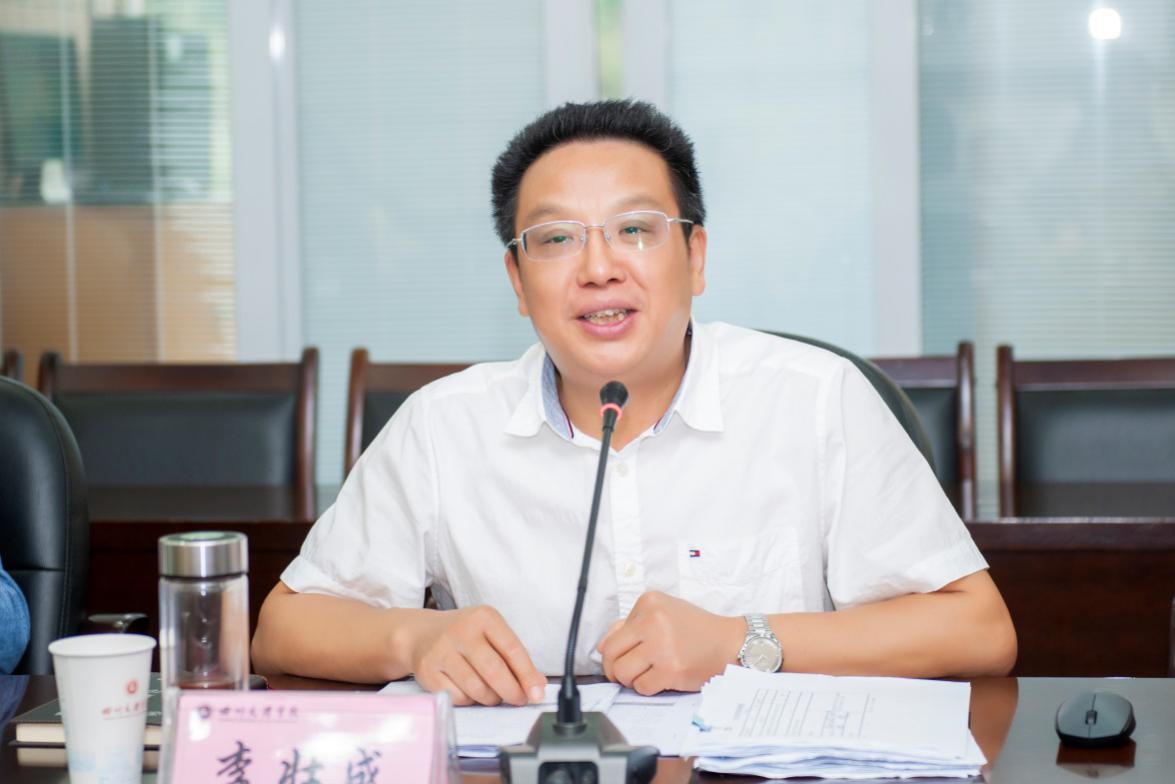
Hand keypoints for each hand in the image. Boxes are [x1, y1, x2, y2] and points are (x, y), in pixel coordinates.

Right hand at [410, 605, 546, 706]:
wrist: (421, 634)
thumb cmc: (464, 635)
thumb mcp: (489, 633)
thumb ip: (513, 655)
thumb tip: (537, 685)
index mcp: (483, 617)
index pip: (512, 649)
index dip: (527, 674)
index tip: (538, 692)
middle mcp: (461, 631)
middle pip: (494, 671)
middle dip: (512, 691)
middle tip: (519, 699)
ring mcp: (442, 651)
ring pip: (477, 688)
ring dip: (492, 698)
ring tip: (494, 694)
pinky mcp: (428, 672)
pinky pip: (459, 698)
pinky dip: (470, 700)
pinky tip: (471, 691)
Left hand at [595, 591, 743, 694]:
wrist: (729, 643)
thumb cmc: (696, 629)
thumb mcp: (663, 614)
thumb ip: (631, 626)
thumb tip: (601, 647)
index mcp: (649, 602)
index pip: (612, 634)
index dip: (612, 652)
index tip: (620, 659)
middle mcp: (653, 621)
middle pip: (611, 654)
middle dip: (613, 669)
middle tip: (622, 675)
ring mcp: (662, 646)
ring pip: (623, 672)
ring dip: (630, 680)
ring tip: (644, 675)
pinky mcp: (671, 669)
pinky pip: (642, 687)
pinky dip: (647, 688)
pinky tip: (660, 680)